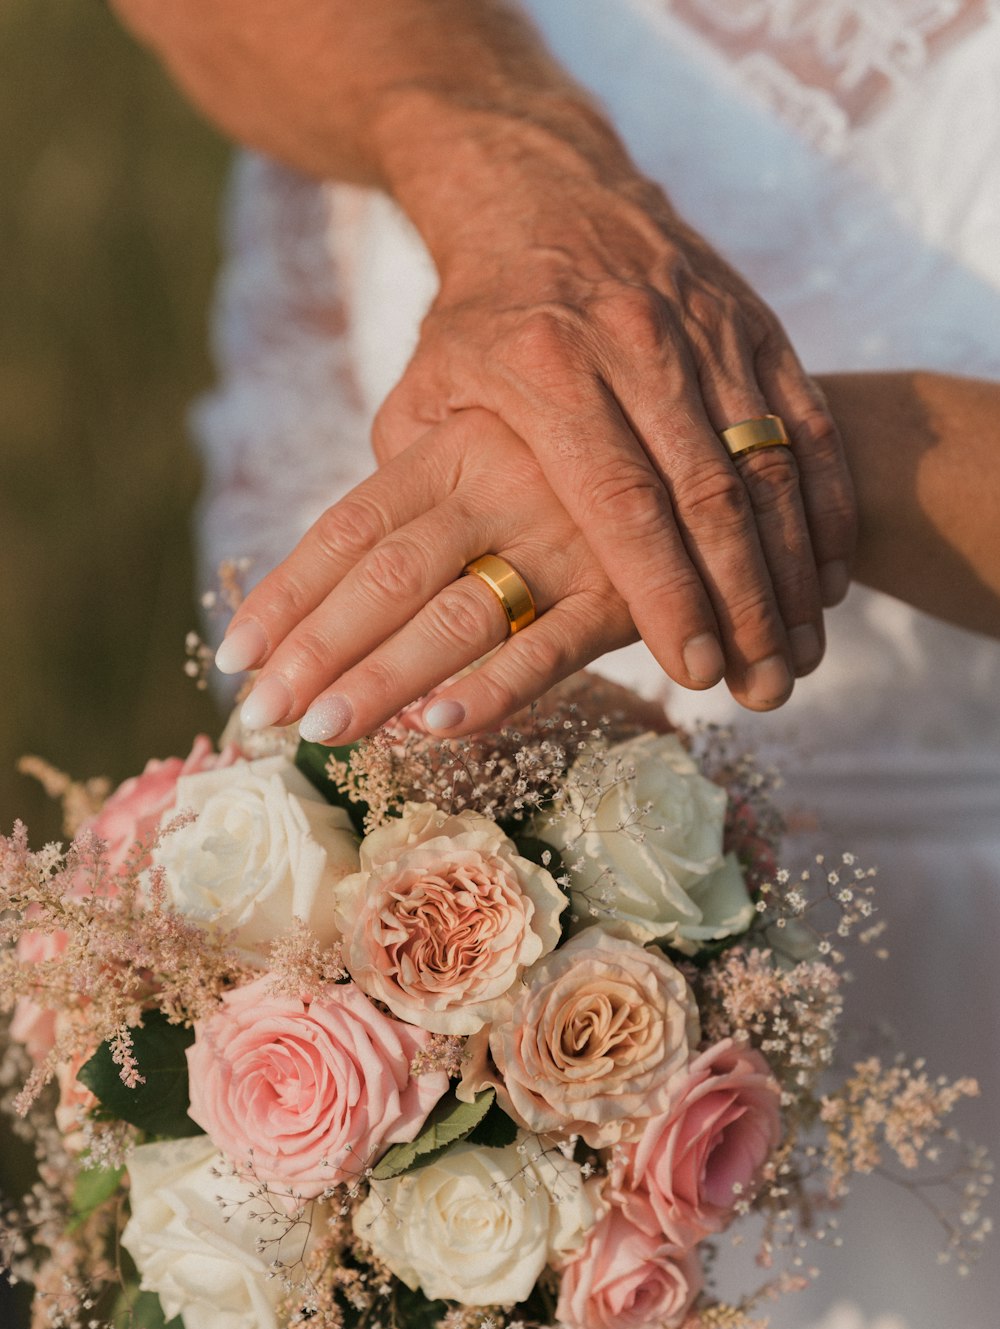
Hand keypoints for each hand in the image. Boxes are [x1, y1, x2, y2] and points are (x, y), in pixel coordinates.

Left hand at [216, 410, 636, 741]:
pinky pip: (553, 647)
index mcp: (455, 445)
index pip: (348, 527)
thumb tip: (343, 548)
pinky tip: (437, 726)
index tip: (238, 656)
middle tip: (259, 715)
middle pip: (386, 575)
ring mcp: (563, 536)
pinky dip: (494, 687)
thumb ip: (419, 471)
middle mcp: (500, 484)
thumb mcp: (489, 417)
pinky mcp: (625, 590)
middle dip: (317, 650)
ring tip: (321, 731)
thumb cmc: (579, 422)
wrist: (714, 398)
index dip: (288, 594)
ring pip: (457, 616)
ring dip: (382, 680)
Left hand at [374, 170, 856, 708]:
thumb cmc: (476, 319)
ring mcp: (705, 330)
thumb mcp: (424, 394)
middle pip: (708, 493)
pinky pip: (808, 426)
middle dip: (742, 601)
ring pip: (768, 466)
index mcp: (547, 367)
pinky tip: (831, 580)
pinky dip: (827, 506)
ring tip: (798, 658)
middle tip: (761, 688)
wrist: (544, 188)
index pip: (620, 499)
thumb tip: (400, 600)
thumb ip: (416, 491)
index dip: (663, 589)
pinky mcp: (754, 325)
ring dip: (791, 571)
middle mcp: (635, 344)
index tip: (693, 669)